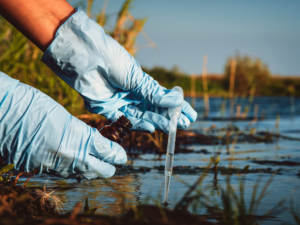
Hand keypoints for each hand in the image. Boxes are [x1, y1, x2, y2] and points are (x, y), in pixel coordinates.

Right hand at [0, 72, 126, 178]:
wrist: (2, 113)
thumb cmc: (34, 105)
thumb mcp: (65, 117)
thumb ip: (82, 133)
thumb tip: (94, 143)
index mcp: (80, 138)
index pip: (108, 153)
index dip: (118, 155)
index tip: (122, 156)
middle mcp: (70, 157)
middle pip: (100, 171)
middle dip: (109, 166)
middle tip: (112, 160)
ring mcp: (55, 166)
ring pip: (83, 175)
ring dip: (92, 170)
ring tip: (96, 161)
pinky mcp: (41, 169)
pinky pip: (64, 174)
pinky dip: (74, 170)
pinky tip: (74, 162)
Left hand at [42, 9, 196, 132]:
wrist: (87, 58)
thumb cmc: (112, 60)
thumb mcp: (136, 77)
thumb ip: (154, 92)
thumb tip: (178, 100)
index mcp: (140, 83)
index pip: (163, 98)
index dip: (177, 107)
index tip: (190, 114)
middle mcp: (132, 94)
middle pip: (154, 110)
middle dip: (170, 117)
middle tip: (185, 124)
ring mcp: (121, 103)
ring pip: (143, 116)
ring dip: (158, 122)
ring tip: (172, 127)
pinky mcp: (108, 110)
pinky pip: (126, 121)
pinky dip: (139, 125)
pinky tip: (152, 128)